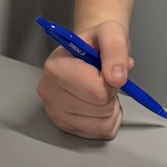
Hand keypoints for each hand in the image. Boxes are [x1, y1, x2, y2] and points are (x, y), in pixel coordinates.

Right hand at [37, 17, 129, 140]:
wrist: (87, 50)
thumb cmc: (97, 42)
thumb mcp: (111, 33)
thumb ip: (116, 51)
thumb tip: (117, 78)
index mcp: (56, 67)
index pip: (96, 90)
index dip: (110, 80)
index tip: (106, 68)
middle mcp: (49, 91)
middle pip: (99, 108)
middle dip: (110, 94)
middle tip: (104, 78)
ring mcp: (55, 112)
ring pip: (102, 124)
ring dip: (111, 108)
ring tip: (102, 90)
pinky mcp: (64, 126)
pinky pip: (100, 133)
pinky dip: (108, 121)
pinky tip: (100, 104)